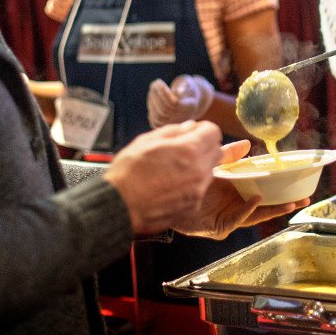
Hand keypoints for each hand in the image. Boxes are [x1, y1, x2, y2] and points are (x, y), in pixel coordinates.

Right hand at [104, 121, 222, 234]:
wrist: (119, 207)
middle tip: (184, 150)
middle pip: (216, 151)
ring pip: (209, 171)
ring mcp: (198, 191)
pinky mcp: (193, 206)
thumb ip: (174, 131)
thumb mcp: (146, 141)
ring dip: (198, 167)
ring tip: (174, 170)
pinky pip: (200, 189)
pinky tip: (171, 186)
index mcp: (189, 150)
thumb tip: (191, 127)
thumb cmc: (128, 172)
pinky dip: (191, 185)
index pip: (214, 132)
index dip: (202, 130)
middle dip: (204, 147)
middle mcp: (199, 171)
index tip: (191, 133)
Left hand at [147, 74, 214, 128]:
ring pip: (157, 116)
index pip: (174, 104)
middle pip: (164, 110)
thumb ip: (186, 85)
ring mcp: (172, 125)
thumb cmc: (187, 89)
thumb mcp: (189, 84)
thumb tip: (179, 91)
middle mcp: (182, 119)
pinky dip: (151, 107)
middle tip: (155, 83)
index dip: (164, 93)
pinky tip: (153, 97)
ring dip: (152, 100)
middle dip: (157, 95)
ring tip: (154, 89)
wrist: (188, 103)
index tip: (158, 81)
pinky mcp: (163, 127)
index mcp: (189, 108)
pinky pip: (154, 120)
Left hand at [172, 140, 310, 238]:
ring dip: (272, 209)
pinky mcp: (218, 227)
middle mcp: (235, 206)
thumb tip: (248, 144)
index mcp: (236, 191)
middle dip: (285, 203)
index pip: (263, 190)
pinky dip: (247, 210)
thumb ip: (230, 156)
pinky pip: (236, 218)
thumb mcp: (214, 165)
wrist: (164, 193)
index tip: (297, 183)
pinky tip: (255, 200)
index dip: (279, 188)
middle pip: (265, 206)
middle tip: (303, 199)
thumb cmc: (189, 182)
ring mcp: (228, 217)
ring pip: (255, 215)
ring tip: (290, 203)